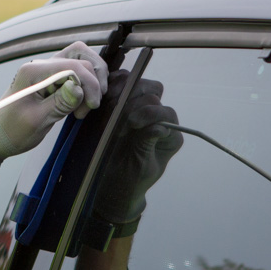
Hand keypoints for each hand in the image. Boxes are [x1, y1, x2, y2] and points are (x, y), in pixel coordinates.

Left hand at [0, 41, 108, 174]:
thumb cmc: (11, 131)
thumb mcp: (36, 121)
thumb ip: (58, 103)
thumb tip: (79, 88)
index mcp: (33, 72)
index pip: (73, 66)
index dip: (89, 84)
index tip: (91, 106)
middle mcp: (41, 66)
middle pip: (81, 56)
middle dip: (92, 81)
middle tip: (89, 106)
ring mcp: (47, 71)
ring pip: (80, 60)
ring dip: (91, 80)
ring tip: (85, 105)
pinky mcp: (52, 80)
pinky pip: (76, 72)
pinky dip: (85, 85)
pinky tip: (79, 105)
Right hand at [91, 74, 182, 223]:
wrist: (111, 185)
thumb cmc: (130, 180)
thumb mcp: (142, 168)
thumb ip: (149, 146)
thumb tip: (158, 127)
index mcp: (169, 134)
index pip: (166, 112)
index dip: (150, 113)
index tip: (132, 123)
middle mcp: (156, 118)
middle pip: (152, 92)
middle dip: (134, 99)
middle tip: (116, 111)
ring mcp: (138, 108)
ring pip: (135, 84)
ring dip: (120, 91)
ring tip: (106, 103)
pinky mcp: (121, 103)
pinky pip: (118, 85)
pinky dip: (110, 86)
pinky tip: (101, 96)